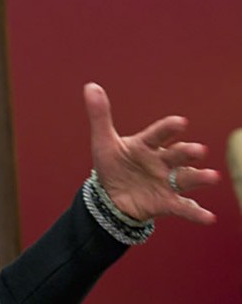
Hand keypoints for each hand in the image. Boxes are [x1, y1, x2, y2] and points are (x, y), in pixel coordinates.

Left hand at [84, 82, 218, 224]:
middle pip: (178, 155)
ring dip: (200, 178)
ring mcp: (166, 182)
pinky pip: (183, 207)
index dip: (168, 128)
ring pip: (186, 179)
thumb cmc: (112, 164)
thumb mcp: (104, 141)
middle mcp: (161, 162)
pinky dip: (196, 212)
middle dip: (189, 152)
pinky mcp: (167, 202)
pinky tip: (208, 217)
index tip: (180, 122)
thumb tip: (90, 86)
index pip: (158, 134)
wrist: (111, 196)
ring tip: (212, 177)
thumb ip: (100, 115)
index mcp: (146, 145)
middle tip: (198, 150)